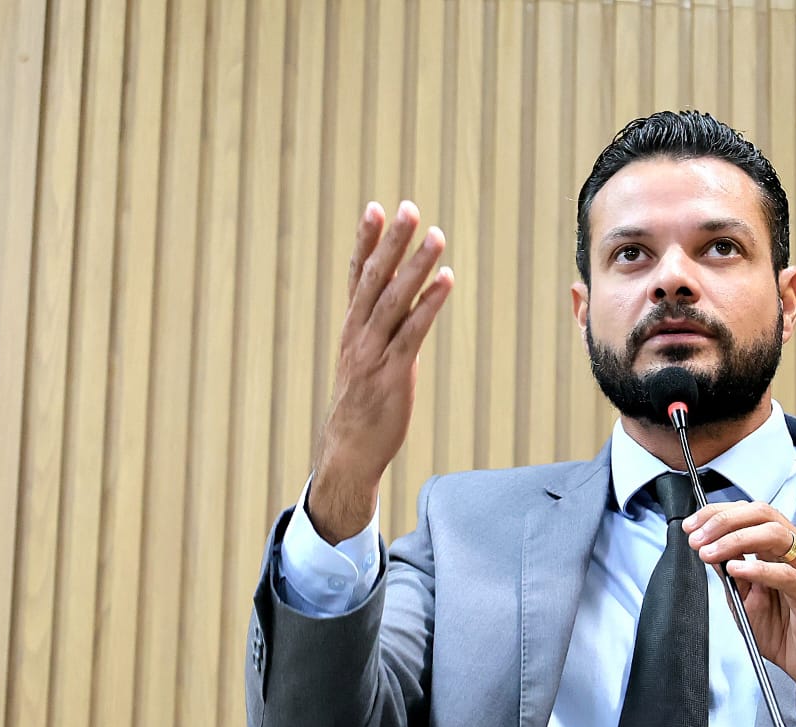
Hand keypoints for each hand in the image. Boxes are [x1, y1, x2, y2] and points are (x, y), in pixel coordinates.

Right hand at [309, 201, 454, 542]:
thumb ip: (381, 330)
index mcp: (352, 327)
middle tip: (407, 207)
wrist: (350, 451)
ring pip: (394, 300)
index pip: (358, 275)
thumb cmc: (362, 405)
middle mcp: (358, 334)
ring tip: (435, 236)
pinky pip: (412, 332)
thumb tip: (405, 306)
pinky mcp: (392, 373)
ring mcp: (373, 352)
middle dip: (391, 241)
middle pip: (375, 278)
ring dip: (416, 266)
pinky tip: (446, 281)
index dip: (366, 241)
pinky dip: (428, 305)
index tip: (375, 207)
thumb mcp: (366, 360)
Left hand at [684, 502, 795, 703]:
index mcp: (782, 549)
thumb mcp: (746, 599)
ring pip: (775, 534)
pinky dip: (760, 568)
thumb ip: (731, 573)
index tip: (692, 525)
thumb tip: (709, 548)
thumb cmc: (787, 633)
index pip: (751, 513)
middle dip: (723, 520)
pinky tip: (738, 568)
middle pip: (762, 514)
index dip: (718, 514)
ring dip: (736, 539)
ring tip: (711, 552)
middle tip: (698, 536)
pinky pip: (787, 574)